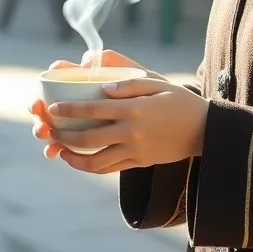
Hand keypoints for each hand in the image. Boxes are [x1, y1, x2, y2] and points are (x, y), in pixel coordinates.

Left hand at [45, 76, 208, 175]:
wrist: (203, 129)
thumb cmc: (179, 100)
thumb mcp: (157, 83)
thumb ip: (130, 84)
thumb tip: (104, 88)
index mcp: (135, 109)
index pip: (96, 109)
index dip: (72, 109)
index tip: (53, 107)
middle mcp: (133, 133)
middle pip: (90, 138)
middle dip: (65, 135)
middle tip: (49, 130)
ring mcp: (136, 151)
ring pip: (96, 161)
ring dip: (74, 156)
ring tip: (59, 149)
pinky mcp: (139, 162)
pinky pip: (109, 169)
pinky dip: (90, 167)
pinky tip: (79, 160)